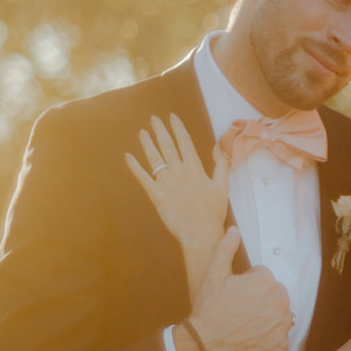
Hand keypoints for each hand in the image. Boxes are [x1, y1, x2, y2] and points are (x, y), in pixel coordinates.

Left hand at [126, 114, 228, 265]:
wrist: (200, 233)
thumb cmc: (213, 212)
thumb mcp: (222, 187)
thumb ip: (221, 166)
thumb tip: (219, 148)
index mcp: (195, 168)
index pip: (184, 142)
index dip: (177, 128)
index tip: (172, 117)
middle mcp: (179, 172)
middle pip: (167, 146)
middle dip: (160, 130)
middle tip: (153, 119)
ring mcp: (166, 183)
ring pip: (154, 158)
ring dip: (147, 144)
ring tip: (142, 132)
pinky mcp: (156, 195)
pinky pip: (143, 178)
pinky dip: (134, 167)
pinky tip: (128, 157)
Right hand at [176, 227, 293, 350]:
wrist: (204, 348)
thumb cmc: (208, 310)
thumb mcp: (214, 275)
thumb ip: (226, 248)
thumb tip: (234, 229)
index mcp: (266, 281)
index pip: (263, 276)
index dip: (246, 285)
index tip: (234, 296)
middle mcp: (280, 301)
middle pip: (274, 294)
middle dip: (260, 299)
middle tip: (239, 311)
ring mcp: (282, 324)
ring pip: (279, 314)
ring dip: (267, 317)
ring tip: (245, 325)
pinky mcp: (281, 344)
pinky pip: (279, 336)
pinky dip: (268, 338)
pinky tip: (251, 338)